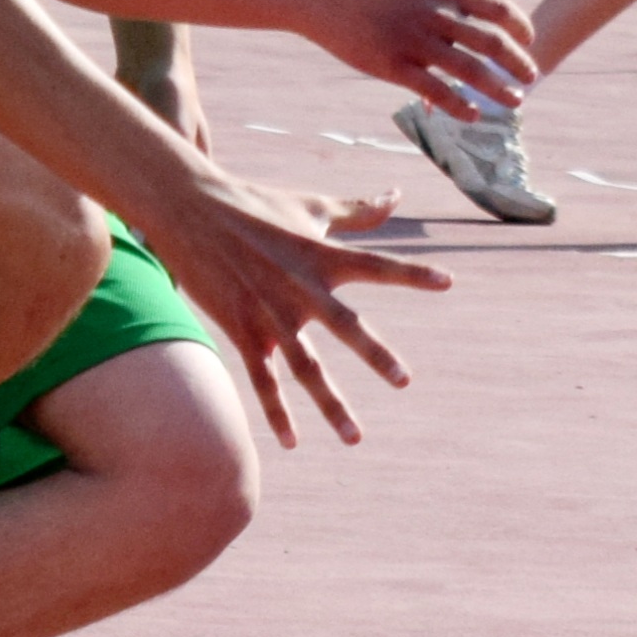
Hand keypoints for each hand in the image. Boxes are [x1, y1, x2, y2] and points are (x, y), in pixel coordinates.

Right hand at [111, 152, 450, 449]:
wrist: (188, 209)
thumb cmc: (253, 205)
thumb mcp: (309, 206)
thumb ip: (357, 210)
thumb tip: (396, 196)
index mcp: (320, 256)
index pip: (376, 265)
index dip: (412, 274)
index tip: (448, 283)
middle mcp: (299, 288)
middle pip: (345, 326)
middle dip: (376, 354)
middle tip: (404, 380)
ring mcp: (269, 314)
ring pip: (306, 368)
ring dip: (330, 404)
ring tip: (355, 437)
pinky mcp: (241, 330)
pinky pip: (263, 379)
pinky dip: (277, 412)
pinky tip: (292, 441)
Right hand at [301, 0, 537, 116]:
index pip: (499, 10)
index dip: (522, 29)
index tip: (529, 43)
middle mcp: (434, 14)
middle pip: (492, 43)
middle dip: (519, 63)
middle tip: (531, 78)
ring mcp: (414, 41)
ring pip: (470, 71)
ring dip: (498, 89)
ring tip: (515, 102)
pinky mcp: (393, 66)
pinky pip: (435, 91)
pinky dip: (459, 106)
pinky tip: (472, 116)